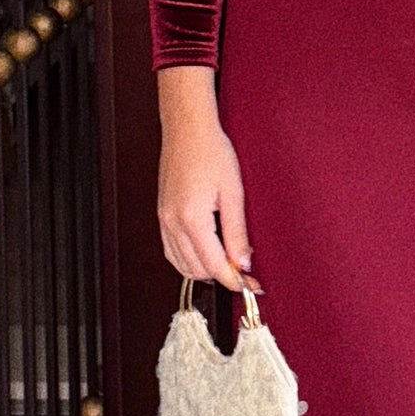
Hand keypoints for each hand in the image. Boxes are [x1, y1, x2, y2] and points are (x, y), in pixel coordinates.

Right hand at [156, 67, 259, 293]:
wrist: (187, 129)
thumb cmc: (212, 152)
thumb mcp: (233, 192)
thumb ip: (237, 232)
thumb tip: (244, 263)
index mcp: (191, 218)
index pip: (215, 265)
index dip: (236, 280)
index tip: (253, 286)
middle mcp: (172, 223)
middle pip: (197, 270)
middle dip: (222, 276)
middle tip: (247, 273)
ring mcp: (163, 220)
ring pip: (182, 265)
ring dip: (205, 269)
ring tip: (230, 262)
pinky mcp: (161, 215)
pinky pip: (171, 251)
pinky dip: (189, 260)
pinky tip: (207, 253)